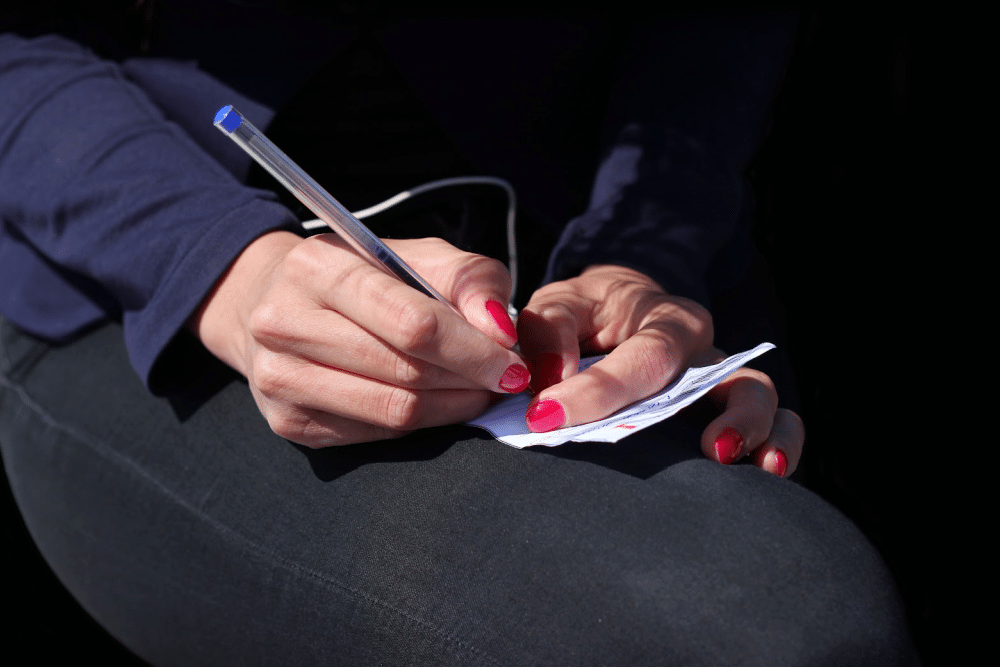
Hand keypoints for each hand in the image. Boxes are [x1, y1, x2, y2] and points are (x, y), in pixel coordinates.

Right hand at [188, 230, 528, 446]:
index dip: (473, 350)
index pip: (412, 323)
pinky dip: (422, 424)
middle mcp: (284, 323)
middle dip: (470, 380)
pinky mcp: (288, 422)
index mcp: (318, 267)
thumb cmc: (363, 276)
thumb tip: (501, 333)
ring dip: (452, 407)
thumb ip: (469, 280)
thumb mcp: (417, 255)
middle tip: (506, 380)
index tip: (514, 363)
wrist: (276, 301)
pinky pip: (375, 434)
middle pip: (405, 371)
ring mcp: (279, 378)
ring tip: (479, 392)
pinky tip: (440, 404)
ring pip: (393, 411)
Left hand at [516, 264, 803, 476]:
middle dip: (727, 415)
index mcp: (664, 320)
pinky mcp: (728, 415)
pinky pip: (775, 426)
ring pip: (761, 400)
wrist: (612, 312)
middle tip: (710, 450)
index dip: (600, 390)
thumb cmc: (584, 313)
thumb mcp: (558, 306)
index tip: (548, 419)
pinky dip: (780, 447)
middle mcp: (703, 351)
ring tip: (734, 461)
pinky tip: (767, 475)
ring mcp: (720, 385)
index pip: (645, 356)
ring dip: (757, 432)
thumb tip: (550, 379)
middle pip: (732, 378)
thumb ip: (549, 332)